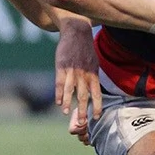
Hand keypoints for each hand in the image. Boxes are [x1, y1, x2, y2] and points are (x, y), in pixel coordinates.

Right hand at [53, 19, 101, 135]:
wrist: (76, 31)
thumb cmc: (85, 49)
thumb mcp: (94, 63)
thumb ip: (93, 78)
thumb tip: (93, 92)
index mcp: (93, 74)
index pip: (97, 94)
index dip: (97, 106)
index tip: (96, 118)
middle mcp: (84, 74)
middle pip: (84, 95)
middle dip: (82, 110)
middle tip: (81, 123)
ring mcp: (72, 70)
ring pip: (70, 90)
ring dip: (68, 102)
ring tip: (65, 113)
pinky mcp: (61, 66)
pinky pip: (59, 82)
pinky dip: (58, 93)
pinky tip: (57, 102)